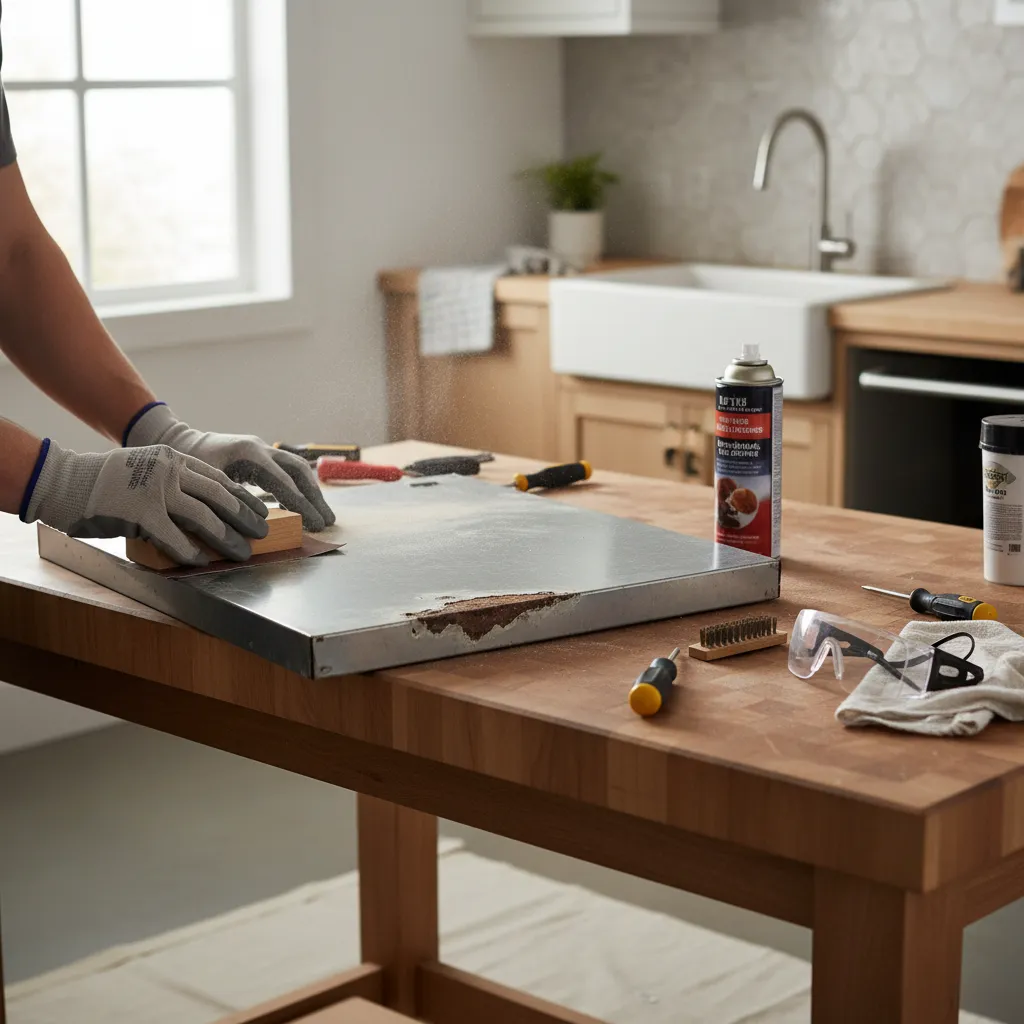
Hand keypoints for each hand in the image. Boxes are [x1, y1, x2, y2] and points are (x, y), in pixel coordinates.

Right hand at [22, 441, 269, 566]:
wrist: (64, 481)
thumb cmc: (103, 481)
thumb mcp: (145, 469)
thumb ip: (173, 483)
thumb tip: (203, 508)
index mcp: (173, 458)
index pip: (219, 479)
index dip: (242, 498)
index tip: (259, 511)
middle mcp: (170, 471)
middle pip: (220, 496)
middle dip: (244, 517)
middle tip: (262, 532)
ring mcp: (156, 490)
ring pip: (205, 517)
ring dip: (227, 538)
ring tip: (242, 552)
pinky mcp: (141, 513)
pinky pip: (176, 538)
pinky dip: (192, 552)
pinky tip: (204, 562)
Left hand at [125, 404, 335, 531]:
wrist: (175, 439)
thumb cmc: (182, 462)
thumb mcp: (200, 482)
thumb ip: (223, 502)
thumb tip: (245, 530)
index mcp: (249, 453)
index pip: (284, 481)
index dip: (302, 504)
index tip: (315, 524)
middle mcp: (260, 448)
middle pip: (299, 471)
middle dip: (315, 497)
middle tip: (327, 522)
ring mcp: (262, 450)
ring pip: (297, 469)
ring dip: (311, 493)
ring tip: (323, 517)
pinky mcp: (260, 458)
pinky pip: (286, 472)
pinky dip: (298, 490)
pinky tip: (304, 508)